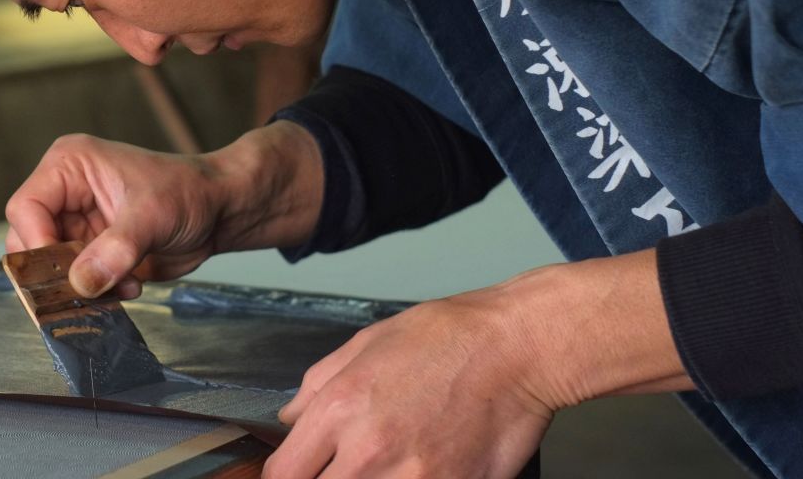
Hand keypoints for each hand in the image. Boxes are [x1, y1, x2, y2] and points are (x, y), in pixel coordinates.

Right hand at [5, 122, 322, 297]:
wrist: (220, 212)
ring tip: (119, 285)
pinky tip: (128, 286)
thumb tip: (81, 282)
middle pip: (28, 241)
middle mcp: (66, 194)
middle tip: (88, 286)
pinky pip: (72, 281)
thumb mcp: (153, 216)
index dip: (36, 242)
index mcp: (69, 166)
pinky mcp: (90, 250)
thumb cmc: (190, 192)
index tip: (63, 270)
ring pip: (48, 267)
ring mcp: (76, 223)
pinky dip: (94, 292)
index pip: (25, 207)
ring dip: (78, 286)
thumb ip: (115, 250)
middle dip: (56, 270)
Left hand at [264, 250, 692, 477]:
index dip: (286, 477)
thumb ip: (317, 387)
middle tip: (348, 466)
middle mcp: (369, 450)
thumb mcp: (367, 343)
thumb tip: (292, 422)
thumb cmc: (447, 337)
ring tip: (389, 463)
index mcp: (340, 408)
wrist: (518, 347)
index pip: (283, 474)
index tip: (301, 471)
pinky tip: (422, 468)